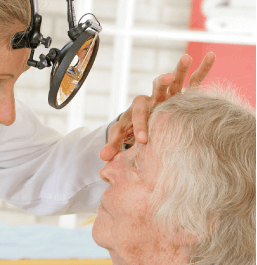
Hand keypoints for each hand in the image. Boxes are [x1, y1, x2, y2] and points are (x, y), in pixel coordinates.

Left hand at [100, 52, 215, 160]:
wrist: (143, 121)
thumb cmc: (132, 128)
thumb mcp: (121, 136)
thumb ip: (113, 145)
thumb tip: (102, 157)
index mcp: (139, 107)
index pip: (139, 114)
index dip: (140, 126)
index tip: (142, 140)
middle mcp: (155, 97)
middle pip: (156, 87)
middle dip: (162, 83)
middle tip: (167, 78)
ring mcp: (170, 95)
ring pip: (175, 80)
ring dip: (180, 69)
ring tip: (186, 58)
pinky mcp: (183, 96)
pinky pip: (194, 82)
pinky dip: (202, 70)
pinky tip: (211, 57)